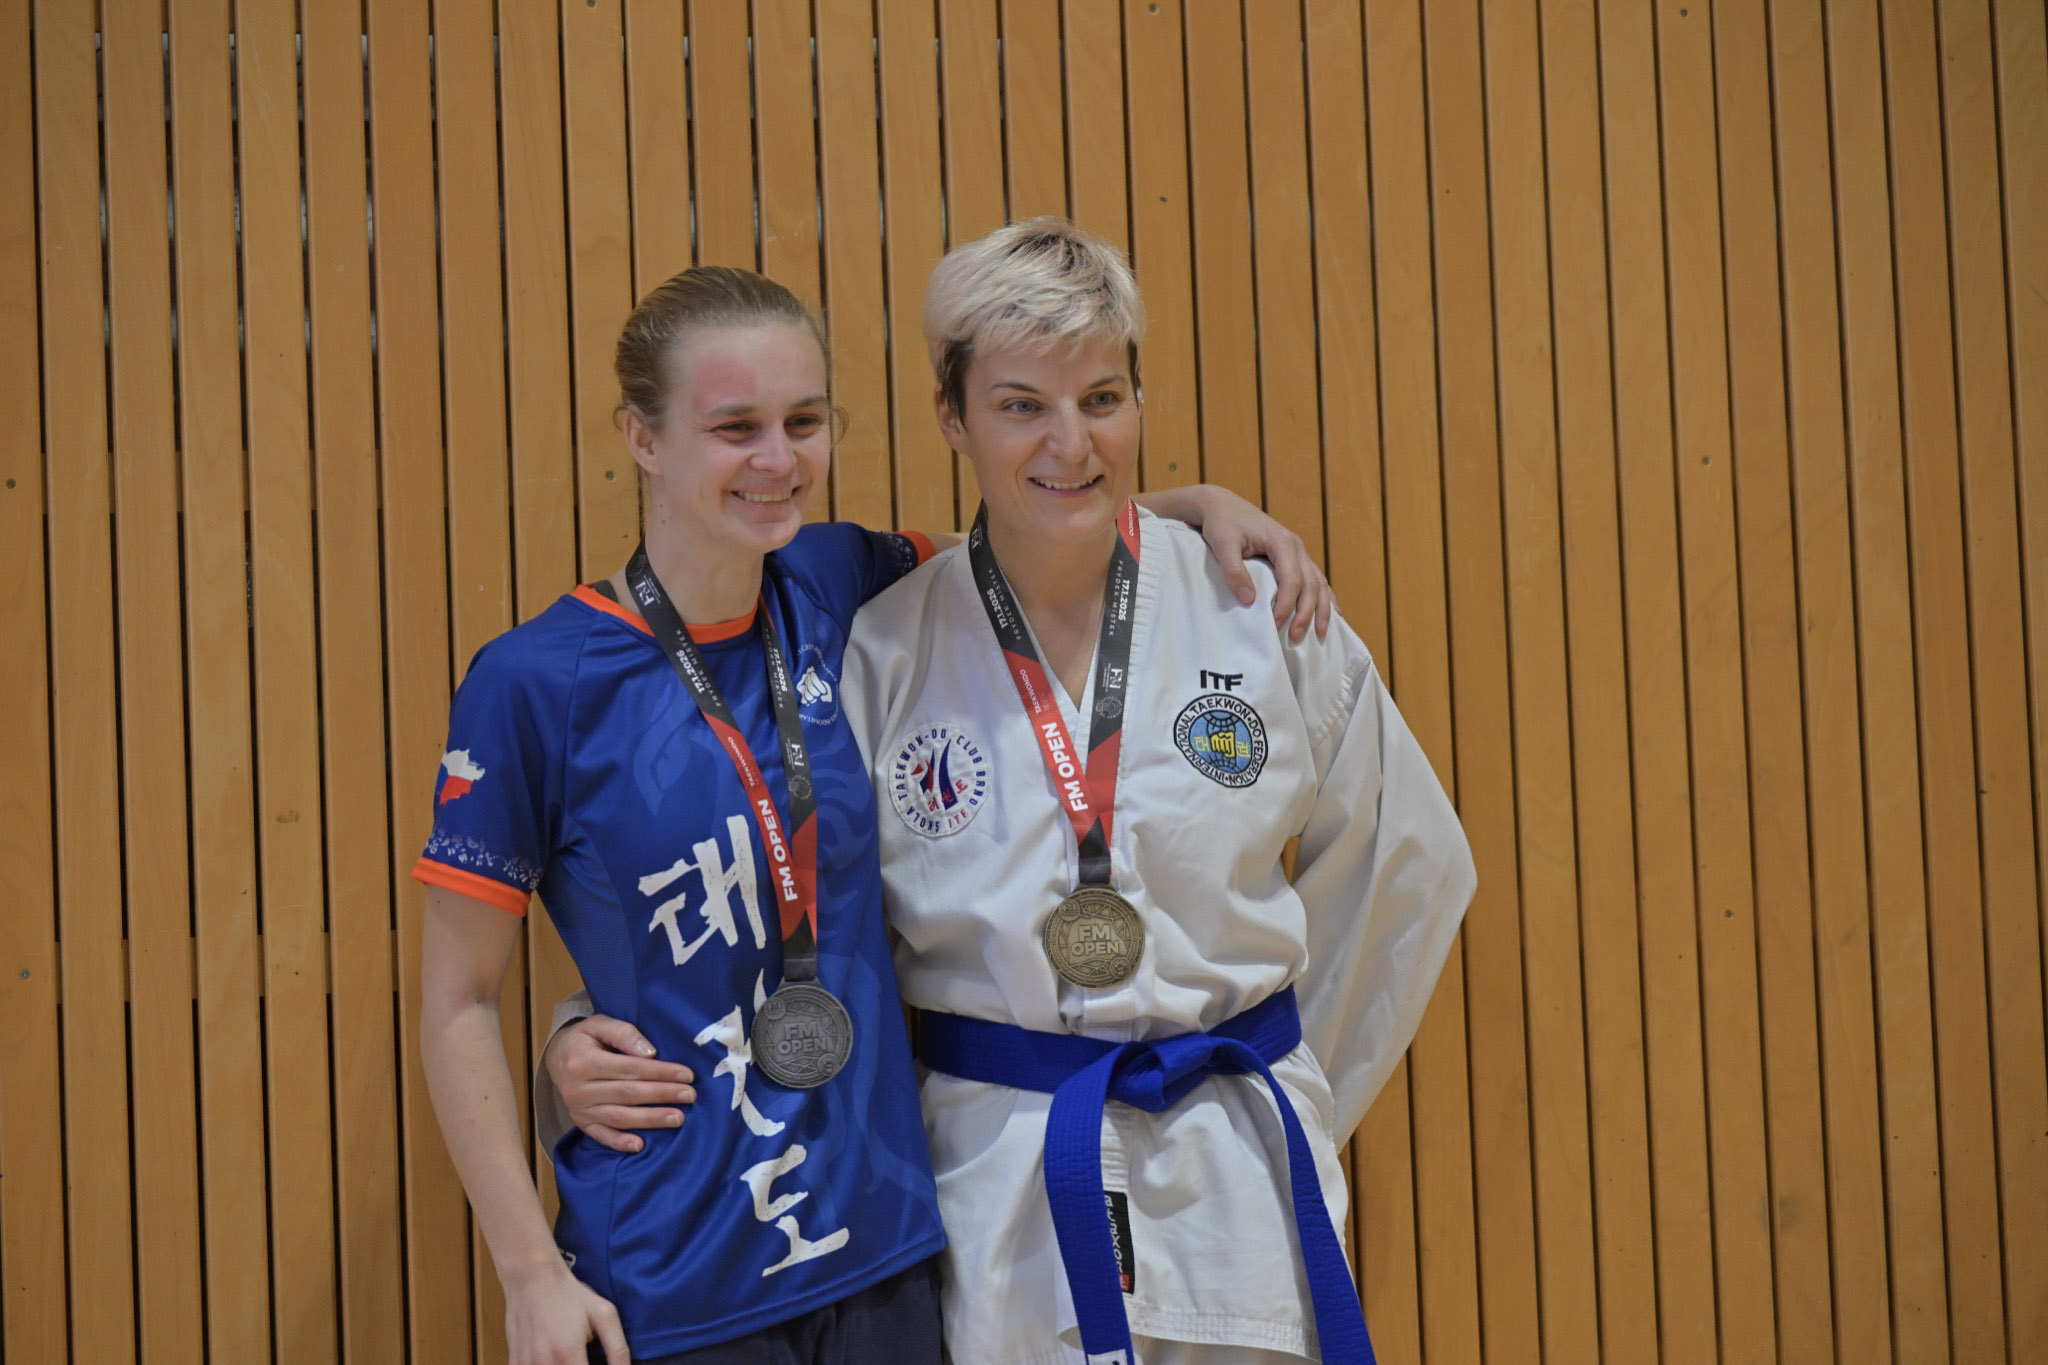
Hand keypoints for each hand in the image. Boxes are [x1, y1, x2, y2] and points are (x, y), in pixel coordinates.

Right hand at [504, 1257, 628, 1364]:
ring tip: (570, 1357)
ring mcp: (525, 1364)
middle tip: (584, 1359)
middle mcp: (544, 1364)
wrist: (532, 1278)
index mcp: (568, 1354)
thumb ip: (617, 1349)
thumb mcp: (604, 1315)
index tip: (596, 1364)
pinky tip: (552, 1357)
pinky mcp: (514, 1362)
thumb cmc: (570, 1295)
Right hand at [544, 1015, 695, 1153]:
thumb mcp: (600, 1024)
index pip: (630, 1068)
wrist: (557, 1058)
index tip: (686, 1075)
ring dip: (650, 1120)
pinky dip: (620, 1142)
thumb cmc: (585, 1039)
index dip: (660, 1072)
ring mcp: (579, 1109)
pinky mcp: (581, 1123)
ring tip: (678, 1118)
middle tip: (690, 1096)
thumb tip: (650, 1053)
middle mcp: (579, 1089)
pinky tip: (640, 1145)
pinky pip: (601, 1136)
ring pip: (619, 1117)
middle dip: (662, 1094)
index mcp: (583, 1061)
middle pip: (628, 1094)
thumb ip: (624, 1034)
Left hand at [1196, 494, 1335, 641]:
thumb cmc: (1222, 524)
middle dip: (1306, 612)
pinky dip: (1325, 597)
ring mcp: (1299, 552)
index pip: (1291, 579)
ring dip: (1321, 608)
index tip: (1275, 624)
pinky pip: (1316, 579)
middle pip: (1311, 584)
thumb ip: (1235, 571)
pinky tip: (1333, 613)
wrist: (1223, 506)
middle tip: (1295, 637)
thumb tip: (1249, 600)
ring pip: (1319, 583)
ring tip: (1321, 633)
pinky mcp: (1295, 557)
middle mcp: (1296, 547)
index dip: (1286, 604)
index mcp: (1282, 542)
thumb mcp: (1223, 545)